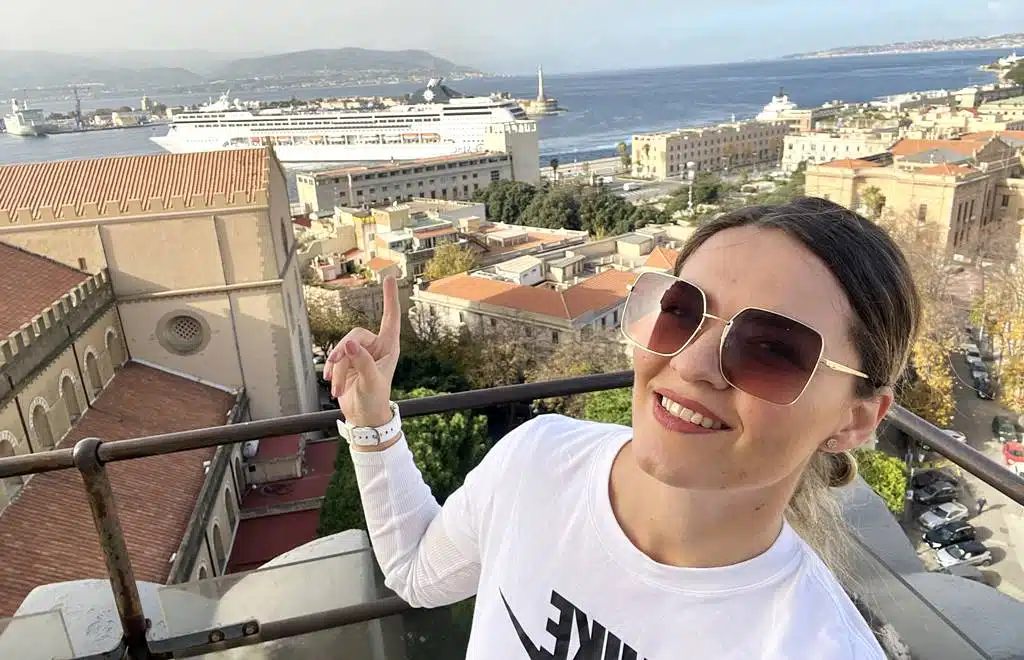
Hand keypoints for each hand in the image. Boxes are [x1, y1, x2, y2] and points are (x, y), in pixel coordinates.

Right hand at [323, 275, 400, 431]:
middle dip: (343, 353)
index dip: (390, 298)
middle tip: (335, 370)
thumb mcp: (371, 382)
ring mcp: (361, 354)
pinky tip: (334, 384)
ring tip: (338, 387)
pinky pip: (335, 358)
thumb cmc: (375, 401)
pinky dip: (333, 371)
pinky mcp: (348, 362)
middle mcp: (376, 347)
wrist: (364, 418)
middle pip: (354, 336)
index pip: (390, 318)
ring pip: (342, 348)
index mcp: (389, 347)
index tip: (389, 277)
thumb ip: (362, 362)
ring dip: (338, 369)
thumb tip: (349, 344)